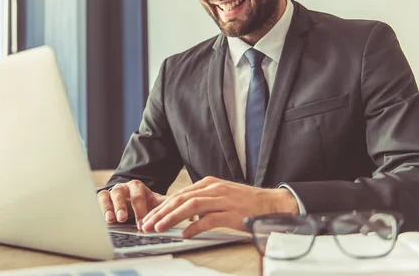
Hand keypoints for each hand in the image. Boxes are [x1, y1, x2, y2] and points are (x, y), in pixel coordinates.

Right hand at [97, 180, 166, 226]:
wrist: (130, 197)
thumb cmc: (143, 202)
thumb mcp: (153, 202)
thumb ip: (163, 205)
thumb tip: (178, 209)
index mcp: (138, 187)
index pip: (138, 196)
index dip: (139, 210)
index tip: (141, 225)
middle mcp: (124, 187)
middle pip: (121, 193)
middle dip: (122, 207)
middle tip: (122, 219)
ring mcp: (113, 191)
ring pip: (109, 195)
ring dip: (110, 207)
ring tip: (111, 220)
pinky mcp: (103, 196)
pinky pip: (100, 198)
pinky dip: (101, 207)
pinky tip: (104, 218)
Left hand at [140, 176, 298, 237]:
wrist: (271, 204)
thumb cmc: (245, 203)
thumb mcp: (220, 196)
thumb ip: (202, 201)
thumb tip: (181, 213)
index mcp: (208, 184)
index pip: (179, 195)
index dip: (161, 206)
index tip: (149, 217)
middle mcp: (213, 188)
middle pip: (180, 199)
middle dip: (161, 212)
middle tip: (147, 224)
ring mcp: (222, 199)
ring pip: (190, 206)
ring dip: (172, 218)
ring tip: (159, 228)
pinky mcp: (231, 213)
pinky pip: (209, 220)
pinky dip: (195, 227)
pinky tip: (185, 234)